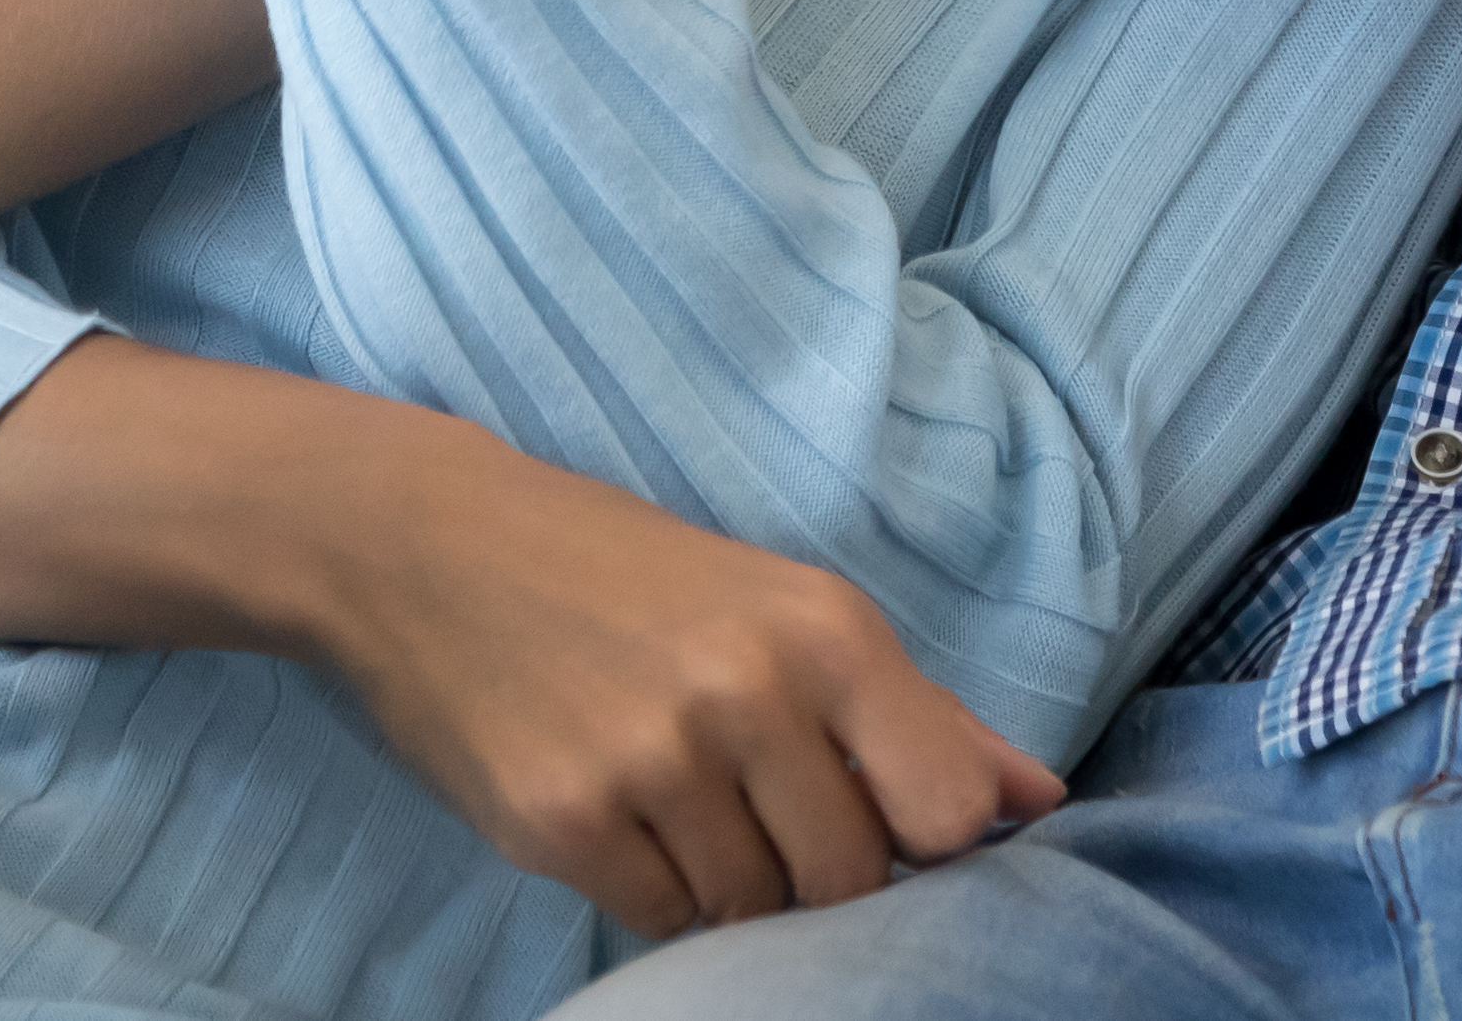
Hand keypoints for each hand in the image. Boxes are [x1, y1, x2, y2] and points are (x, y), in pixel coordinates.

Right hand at [307, 425, 1063, 938]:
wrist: (423, 544)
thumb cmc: (623, 573)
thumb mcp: (781, 607)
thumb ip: (916, 713)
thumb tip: (1038, 799)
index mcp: (821, 629)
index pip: (943, 810)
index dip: (928, 842)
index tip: (886, 823)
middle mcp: (745, 693)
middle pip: (848, 881)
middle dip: (819, 871)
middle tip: (761, 806)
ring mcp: (650, 764)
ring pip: (753, 911)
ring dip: (732, 882)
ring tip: (681, 795)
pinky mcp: (563, 824)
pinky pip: (663, 918)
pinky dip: (657, 890)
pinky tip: (623, 813)